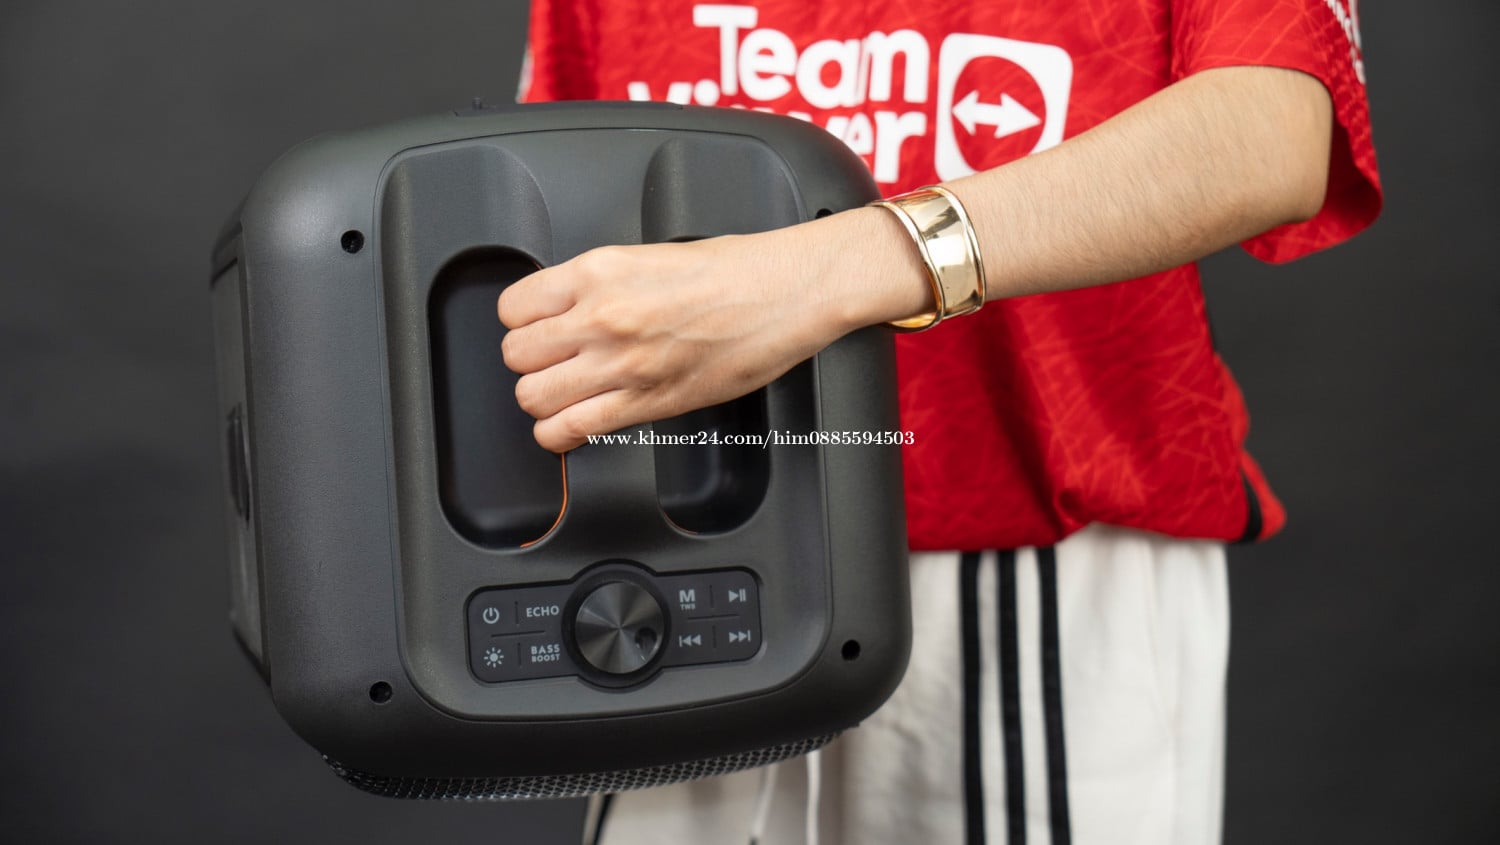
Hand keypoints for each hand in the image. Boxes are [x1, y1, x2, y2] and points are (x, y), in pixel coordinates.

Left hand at [496, 209, 929, 451]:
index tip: (535, 329)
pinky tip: (571, 427)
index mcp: (599, 272)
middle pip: (517, 355)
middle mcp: (602, 317)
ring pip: (534, 397)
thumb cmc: (736, 271)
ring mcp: (622, 364)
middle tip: (552, 363)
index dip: (520, 322)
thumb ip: (601, 284)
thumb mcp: (649, 255)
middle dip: (530, 362)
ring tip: (563, 395)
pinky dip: (562, 435)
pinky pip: (574, 429)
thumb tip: (568, 307)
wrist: (786, 292)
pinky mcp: (648, 402)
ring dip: (543, 400)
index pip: (513, 307)